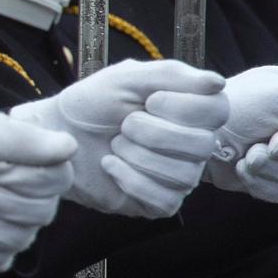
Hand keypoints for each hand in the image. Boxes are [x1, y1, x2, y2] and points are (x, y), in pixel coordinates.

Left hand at [10, 59, 227, 217]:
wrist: (59, 135)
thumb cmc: (93, 102)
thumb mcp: (128, 77)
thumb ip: (172, 75)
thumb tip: (218, 82)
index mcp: (191, 108)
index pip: (218, 110)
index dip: (184, 107)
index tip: (150, 100)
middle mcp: (192, 143)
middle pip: (202, 146)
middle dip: (154, 133)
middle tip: (125, 125)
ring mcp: (178, 175)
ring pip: (183, 175)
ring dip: (138, 157)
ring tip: (116, 144)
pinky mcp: (159, 202)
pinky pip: (165, 200)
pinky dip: (131, 181)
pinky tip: (111, 166)